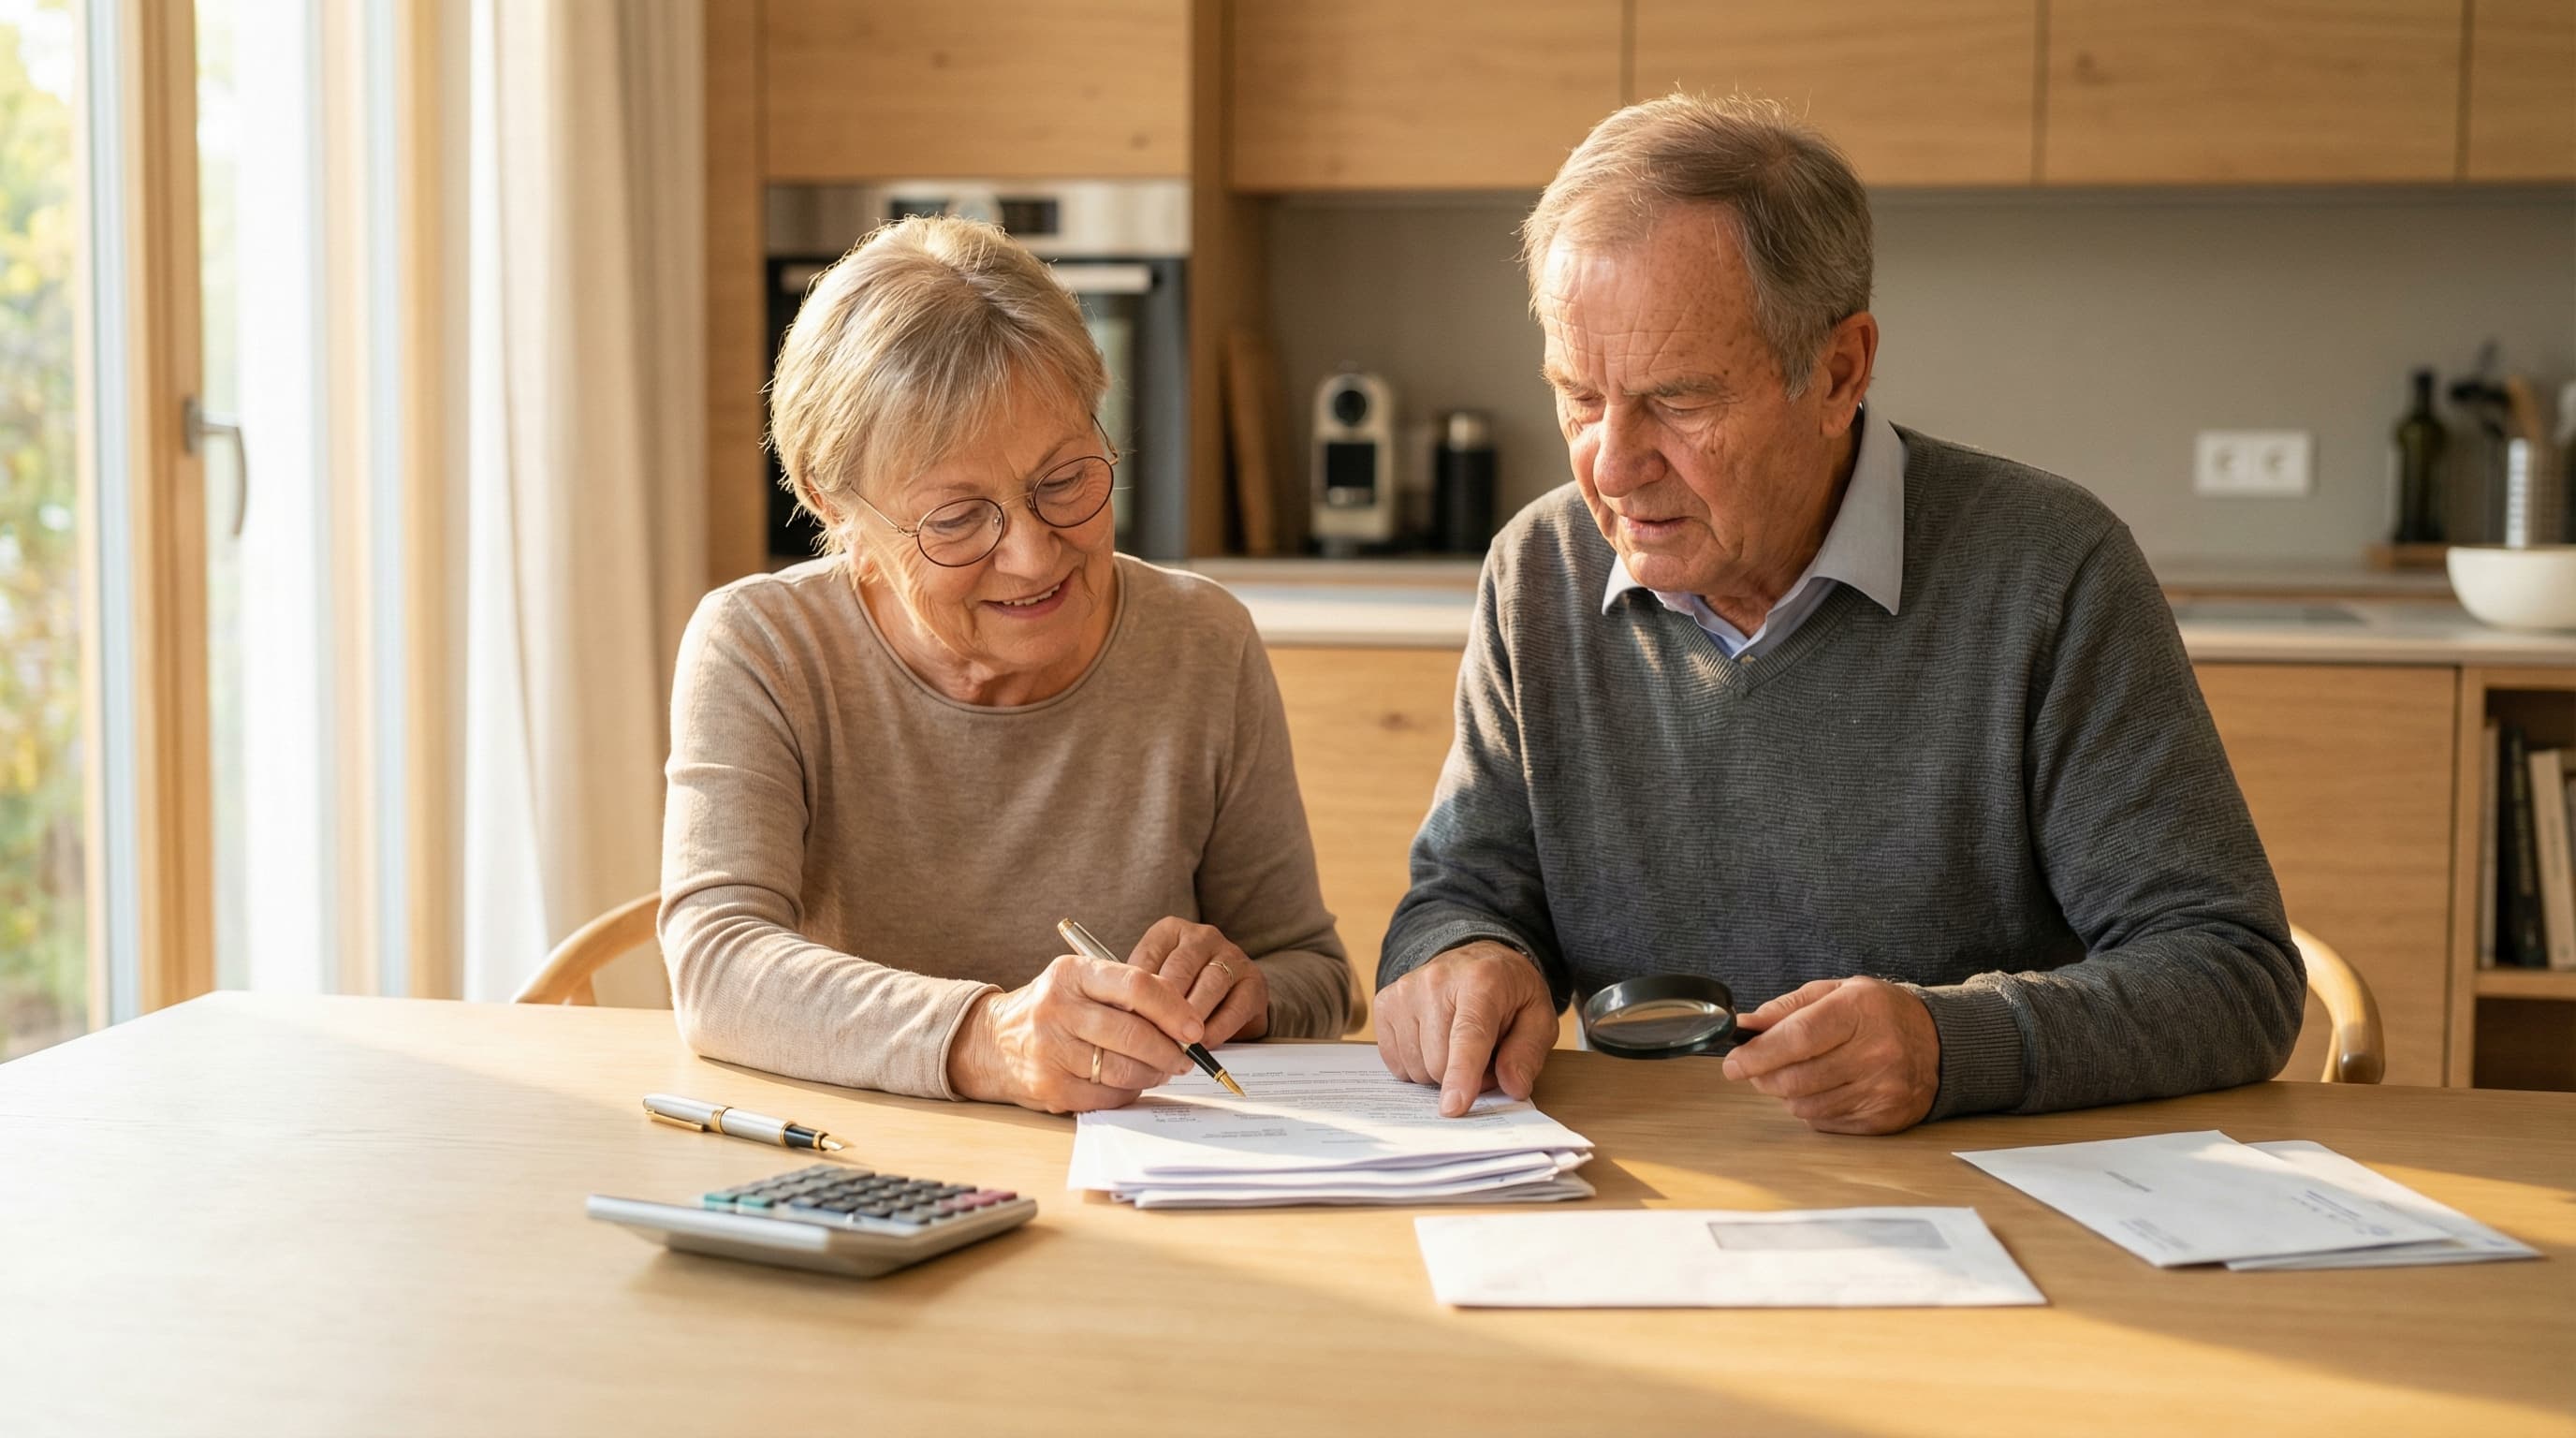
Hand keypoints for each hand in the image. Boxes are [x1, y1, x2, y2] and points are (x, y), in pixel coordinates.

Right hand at [945, 954, 1204, 1113]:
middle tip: (1185, 1056)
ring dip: (1153, 1073)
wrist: (992, 1042)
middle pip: (1134, 1033)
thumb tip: (1183, 1021)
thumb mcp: (1080, 983)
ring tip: (1161, 1069)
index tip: (1194, 1028)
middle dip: (1169, 1050)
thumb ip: (1124, 992)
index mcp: (1072, 973)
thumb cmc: (1052, 1009)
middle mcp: (1057, 1009)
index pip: (1136, 985)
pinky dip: (1128, 1092)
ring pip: (1124, 1070)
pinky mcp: (1051, 1087)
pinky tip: (1131, 1083)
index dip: (1174, 1009)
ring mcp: (1051, 1050)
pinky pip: (1107, 1096)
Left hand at [1125, 916, 1269, 1042]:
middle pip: (1180, 969)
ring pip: (1210, 985)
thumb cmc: (1185, 993)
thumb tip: (1121, 1018)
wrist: (1230, 1002)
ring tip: (1178, 1043)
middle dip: (1165, 1007)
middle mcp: (1203, 937)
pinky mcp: (1254, 981)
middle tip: (1152, 1036)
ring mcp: (1232, 955)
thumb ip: (1141, 994)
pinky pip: (1235, 1007)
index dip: (1138, 993)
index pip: (1148, 957)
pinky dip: (1217, 1029)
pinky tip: (1204, 1043)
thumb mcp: (1156, 986)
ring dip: (1192, 1018)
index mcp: (1171, 931)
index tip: (1129, 1021)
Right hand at [1373, 941, 1556, 1116]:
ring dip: (1439, 1071)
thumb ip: (1527, 1054)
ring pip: (1416, 1068)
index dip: (1462, 1075)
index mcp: (1482, 981)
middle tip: (1482, 1057)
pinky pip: (1396, 1063)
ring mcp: (1405, 991)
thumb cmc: (1508, 994)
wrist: (1476, 960)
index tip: (1453, 1107)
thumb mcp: (1538, 1018)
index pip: (1468, 1036)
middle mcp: (1436, 981)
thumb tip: (1512, 1087)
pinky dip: (1417, 1064)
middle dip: (1463, 1076)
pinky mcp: (1385, 1003)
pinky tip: (1432, 1041)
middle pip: (1439, 1063)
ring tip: (1456, 1045)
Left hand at [1720, 977, 1940, 1134]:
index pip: (1797, 1039)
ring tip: (1796, 1074)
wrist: (1939, 1041)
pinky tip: (1823, 1088)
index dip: (1758, 1054)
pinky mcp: (1884, 1118)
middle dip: (1763, 1076)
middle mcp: (1876, 1052)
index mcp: (1859, 1011)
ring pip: (1806, 1105)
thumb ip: (1787, 1008)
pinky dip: (1812, 1108)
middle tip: (1757, 1068)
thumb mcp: (1836, 992)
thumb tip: (1745, 1026)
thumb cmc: (1879, 1013)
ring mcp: (1883, 1090)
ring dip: (1787, 1093)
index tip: (1733, 1062)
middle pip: (1796, 1077)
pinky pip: (1826, 1122)